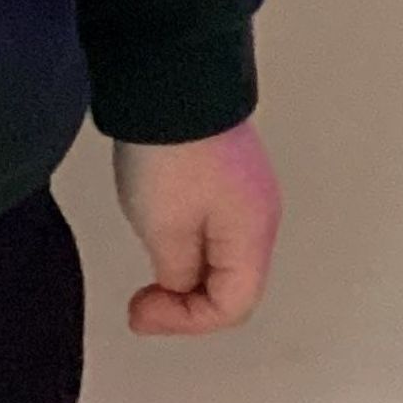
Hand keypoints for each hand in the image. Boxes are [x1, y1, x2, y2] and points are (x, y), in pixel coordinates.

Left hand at [112, 120, 278, 332]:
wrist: (170, 81)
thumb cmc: (170, 155)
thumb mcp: (165, 228)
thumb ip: (178, 271)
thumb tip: (183, 285)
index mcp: (253, 235)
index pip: (233, 306)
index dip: (186, 321)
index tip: (141, 309)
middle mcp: (260, 215)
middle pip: (232, 283)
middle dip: (187, 301)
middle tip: (142, 300)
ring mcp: (246, 190)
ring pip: (223, 256)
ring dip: (186, 272)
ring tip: (149, 271)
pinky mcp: (226, 171)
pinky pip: (215, 227)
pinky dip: (189, 245)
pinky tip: (161, 232)